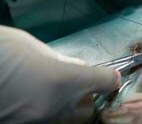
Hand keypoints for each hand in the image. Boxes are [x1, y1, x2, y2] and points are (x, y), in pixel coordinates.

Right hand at [0, 26, 119, 122]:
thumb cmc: (0, 49)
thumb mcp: (33, 47)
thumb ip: (61, 61)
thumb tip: (79, 68)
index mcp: (62, 80)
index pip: (104, 82)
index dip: (109, 78)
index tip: (109, 75)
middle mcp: (54, 108)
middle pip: (88, 110)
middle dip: (89, 98)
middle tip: (81, 84)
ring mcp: (37, 123)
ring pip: (68, 119)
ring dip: (70, 107)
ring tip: (57, 91)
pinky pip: (46, 121)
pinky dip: (50, 112)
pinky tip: (37, 99)